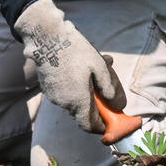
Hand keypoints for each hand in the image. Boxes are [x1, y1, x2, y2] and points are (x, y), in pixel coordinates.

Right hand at [13, 0, 124, 132]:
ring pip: (74, 102)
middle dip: (96, 104)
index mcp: (78, 101)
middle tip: (104, 88)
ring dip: (85, 93)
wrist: (47, 38)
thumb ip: (110, 89)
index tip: (109, 122)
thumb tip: (118, 106)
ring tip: (94, 70)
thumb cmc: (75, 51)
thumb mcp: (100, 67)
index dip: (101, 127)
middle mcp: (64, 103)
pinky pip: (64, 94)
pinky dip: (74, 88)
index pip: (90, 126)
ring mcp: (54, 96)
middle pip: (83, 113)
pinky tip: (79, 70)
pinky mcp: (47, 88)